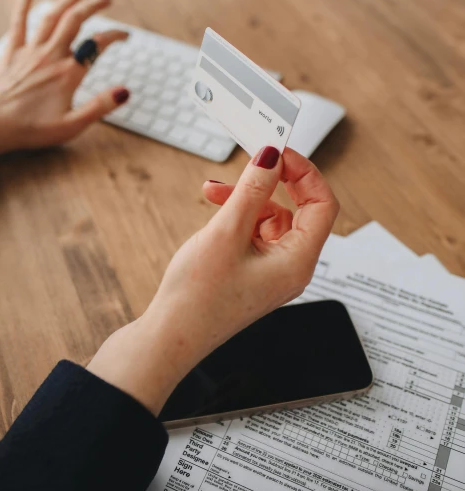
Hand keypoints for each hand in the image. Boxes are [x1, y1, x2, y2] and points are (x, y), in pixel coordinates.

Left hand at [0, 0, 129, 156]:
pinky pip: (18, 23)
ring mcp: (31, 52)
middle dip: (93, 6)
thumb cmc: (31, 129)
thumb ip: (99, 107)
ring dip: (66, 0)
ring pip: (51, 17)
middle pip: (75, 21)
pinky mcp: (13, 53)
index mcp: (69, 74)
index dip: (114, 36)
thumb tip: (125, 91)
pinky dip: (22, 4)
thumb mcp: (71, 125)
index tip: (125, 35)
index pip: (97, 45)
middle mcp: (51, 56)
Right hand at [88, 147, 338, 414]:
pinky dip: (238, 215)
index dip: (305, 173)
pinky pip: (254, 233)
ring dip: (247, 197)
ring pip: (272, 219)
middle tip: (254, 159)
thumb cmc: (197, 297)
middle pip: (299, 210)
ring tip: (215, 190)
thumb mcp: (226, 232)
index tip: (279, 152)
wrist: (169, 338)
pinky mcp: (251, 272)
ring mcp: (271, 271)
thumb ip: (252, 189)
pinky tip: (214, 206)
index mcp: (298, 262)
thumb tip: (272, 157)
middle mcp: (291, 267)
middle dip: (273, 182)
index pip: (323, 205)